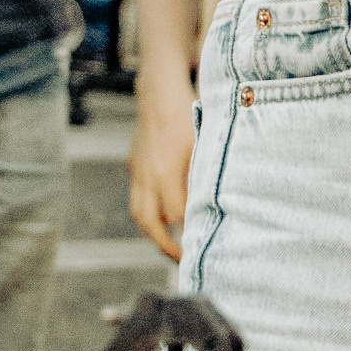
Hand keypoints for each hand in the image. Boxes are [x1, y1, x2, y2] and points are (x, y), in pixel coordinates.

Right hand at [129, 60, 195, 261]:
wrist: (159, 91)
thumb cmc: (186, 113)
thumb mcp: (203, 144)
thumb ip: (205, 176)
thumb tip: (215, 204)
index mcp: (165, 172)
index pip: (176, 215)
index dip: (190, 230)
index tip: (203, 242)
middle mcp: (147, 176)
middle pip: (149, 222)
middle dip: (164, 244)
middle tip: (181, 258)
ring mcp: (137, 171)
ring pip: (139, 212)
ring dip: (153, 232)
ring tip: (169, 245)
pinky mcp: (134, 165)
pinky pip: (138, 196)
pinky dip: (149, 211)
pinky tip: (164, 215)